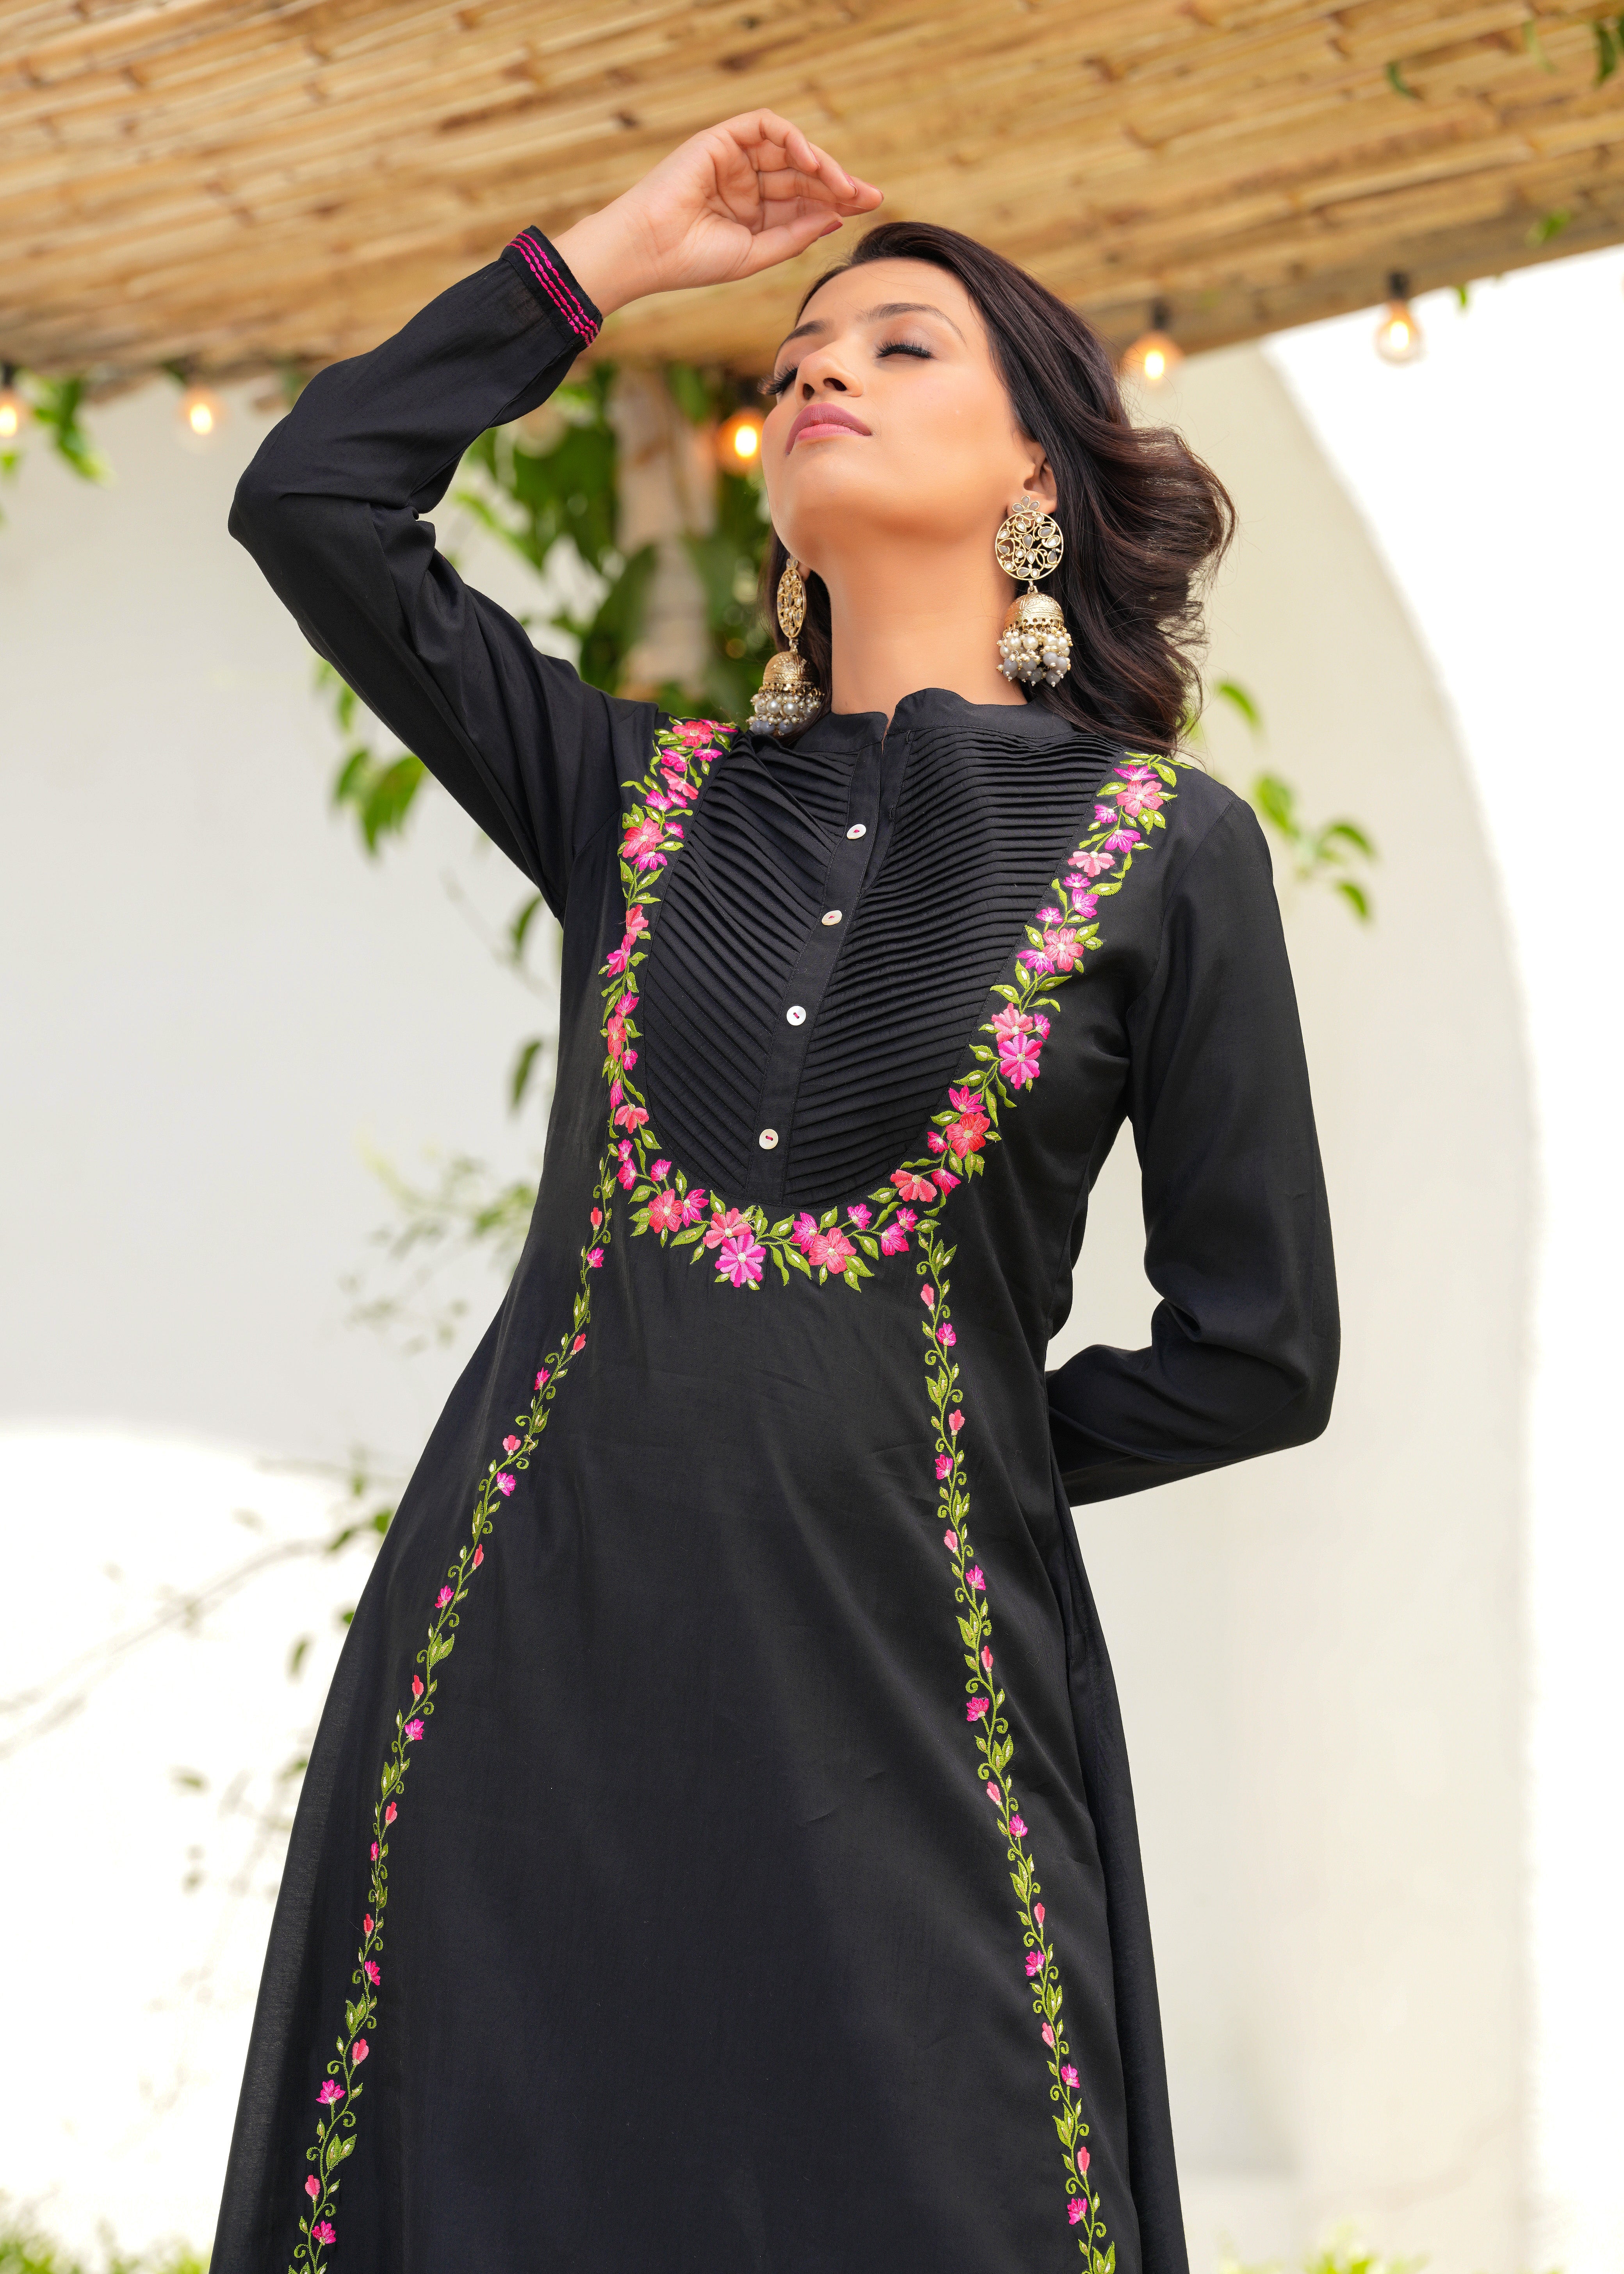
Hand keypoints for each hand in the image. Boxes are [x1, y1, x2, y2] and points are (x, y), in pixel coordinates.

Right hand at [552, 112, 881, 316]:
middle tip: (869, 195)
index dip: (838, 200)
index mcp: (755, 212)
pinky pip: (764, 125)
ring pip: (789, 149)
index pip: (804, 199)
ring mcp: (735, 159)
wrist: (649, 250)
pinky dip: (791, 137)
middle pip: (803, 174)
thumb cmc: (694, 260)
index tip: (869, 206)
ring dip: (821, 163)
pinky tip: (809, 160)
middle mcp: (748, 182)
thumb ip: (794, 235)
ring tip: (844, 183)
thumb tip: (835, 216)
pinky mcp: (721, 139)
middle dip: (838, 182)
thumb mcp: (756, 253)